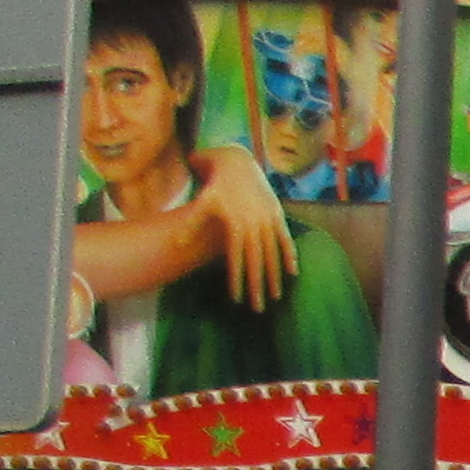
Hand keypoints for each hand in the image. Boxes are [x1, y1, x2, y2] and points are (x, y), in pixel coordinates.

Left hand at [196, 148, 296, 308]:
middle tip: (258, 308)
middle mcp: (255, 226)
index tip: (237, 299)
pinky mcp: (278, 216)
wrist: (239, 161)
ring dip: (275, 277)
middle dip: (258, 286)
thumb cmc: (216, 183)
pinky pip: (285, 240)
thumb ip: (191, 224)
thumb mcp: (202, 202)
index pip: (237, 260)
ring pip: (273, 255)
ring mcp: (269, 221)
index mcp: (235, 226)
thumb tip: (176, 244)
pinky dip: (289, 256)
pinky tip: (292, 273)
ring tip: (275, 296)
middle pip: (258, 263)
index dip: (237, 280)